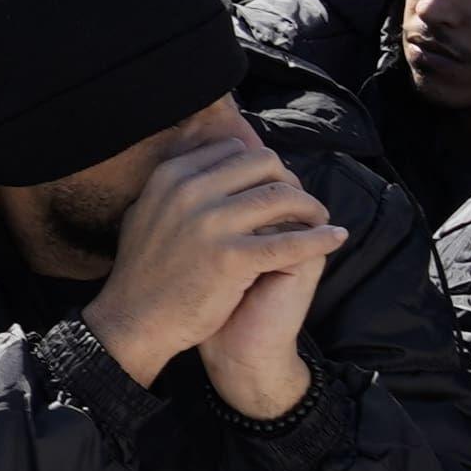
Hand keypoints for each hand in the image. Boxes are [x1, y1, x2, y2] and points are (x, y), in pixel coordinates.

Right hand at [82, 124, 341, 396]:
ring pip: (282, 196)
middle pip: (263, 164)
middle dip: (289, 178)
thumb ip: (173, 188)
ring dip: (309, 206)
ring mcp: (212, 224)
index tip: (272, 183)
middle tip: (299, 201)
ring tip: (318, 219)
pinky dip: (319, 238)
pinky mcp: (233, 259)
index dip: (260, 165)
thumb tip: (201, 167)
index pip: (233, 150)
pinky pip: (291, 242)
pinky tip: (335, 238)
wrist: (135, 320)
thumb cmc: (142, 272)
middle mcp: (191, 192)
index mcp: (172, 176)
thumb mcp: (144, 212)